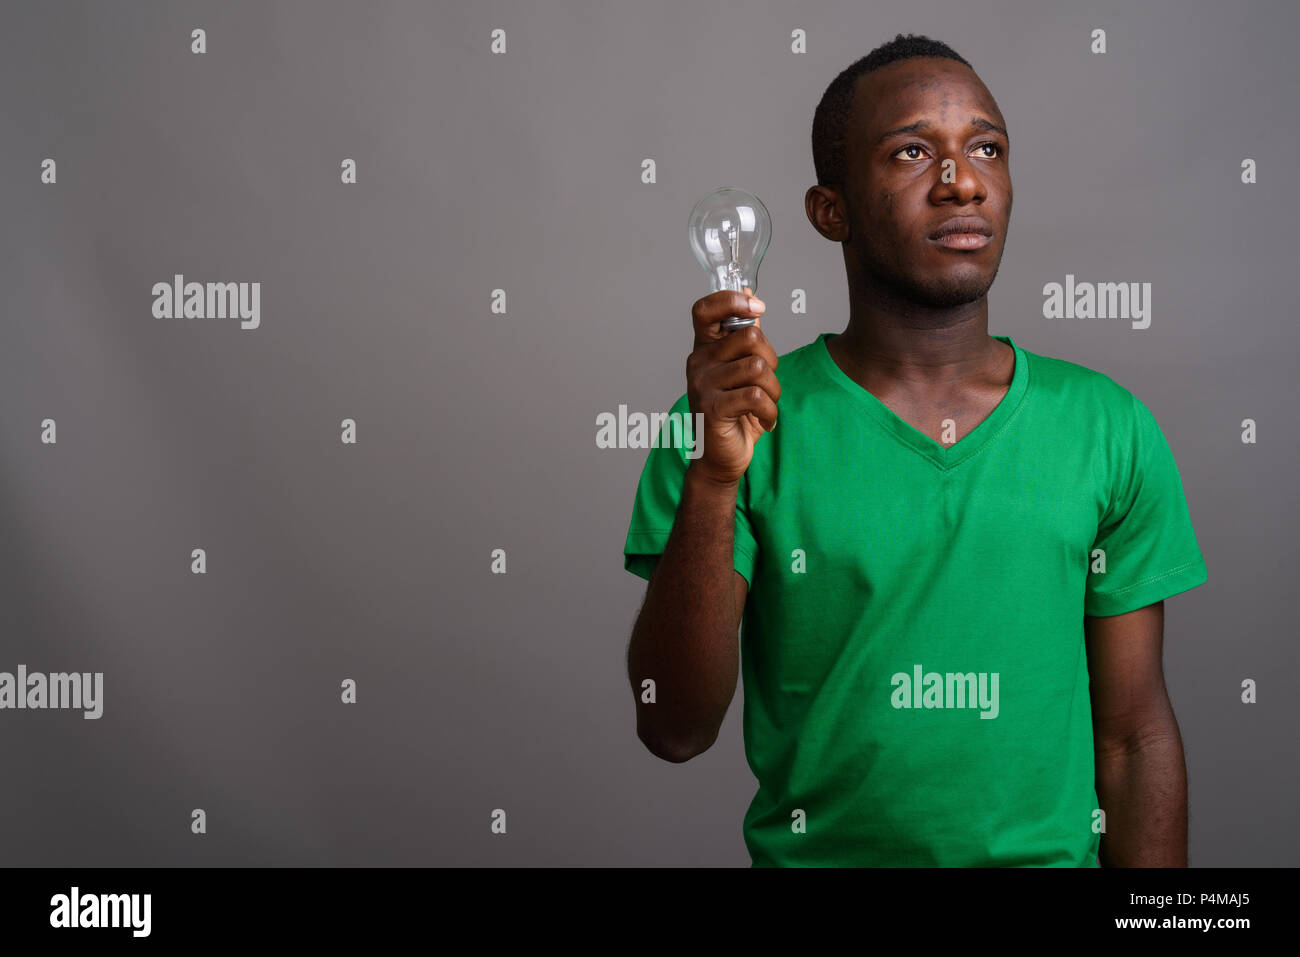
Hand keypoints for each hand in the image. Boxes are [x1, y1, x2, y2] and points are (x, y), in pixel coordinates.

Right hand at [685, 286, 780, 485]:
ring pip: (758, 368)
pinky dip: (769, 411)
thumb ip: (745, 336)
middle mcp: (698, 362)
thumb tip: (751, 296)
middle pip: (751, 337)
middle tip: (767, 385)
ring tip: (765, 406)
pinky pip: (756, 396)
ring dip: (774, 391)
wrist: (721, 458)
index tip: (758, 310)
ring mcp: (702, 385)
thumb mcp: (743, 371)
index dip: (731, 300)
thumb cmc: (735, 414)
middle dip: (772, 361)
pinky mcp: (712, 409)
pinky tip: (764, 420)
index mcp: (705, 349)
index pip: (705, 309)